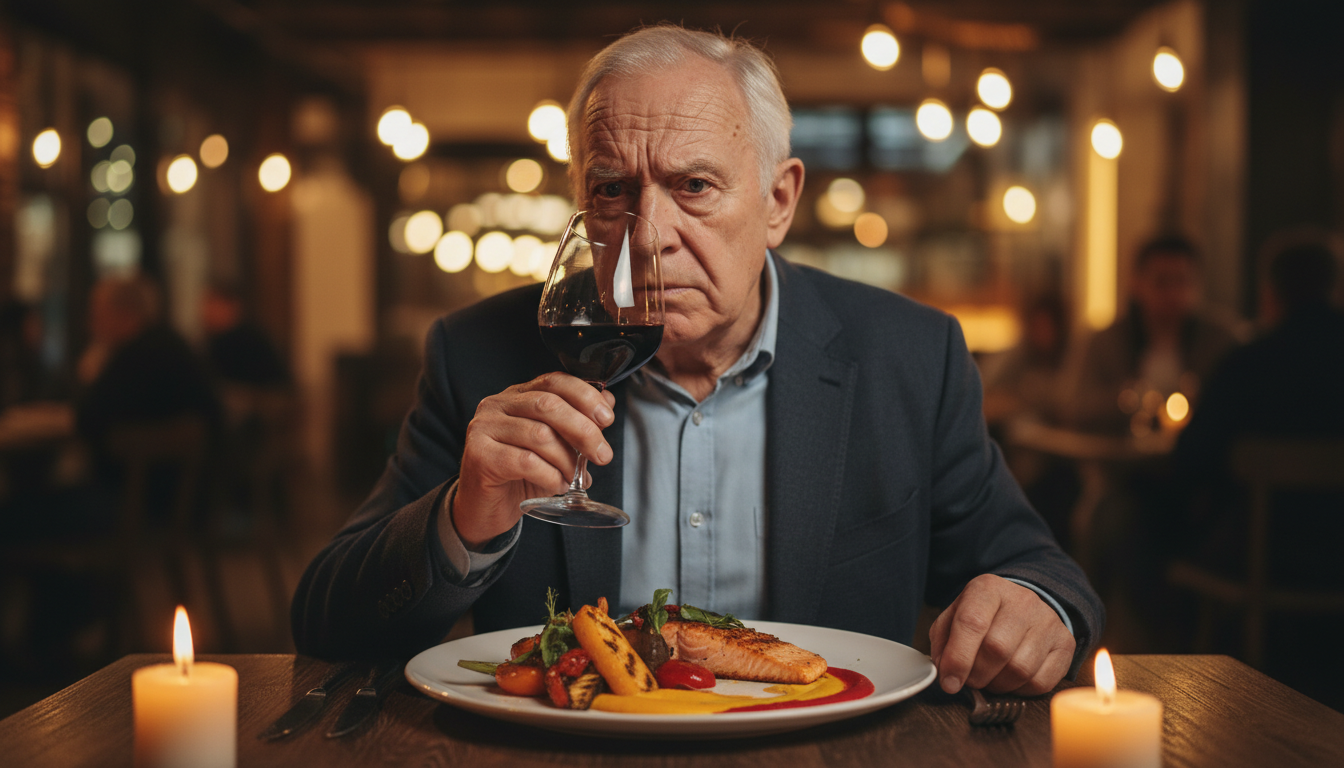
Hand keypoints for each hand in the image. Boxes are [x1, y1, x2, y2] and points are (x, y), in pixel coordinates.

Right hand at [449, 373, 615, 548]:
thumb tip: (607, 402)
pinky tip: (556, 485)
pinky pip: (526, 462)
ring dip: (567, 460)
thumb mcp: (554, 447)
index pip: (554, 381)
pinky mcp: (480, 456)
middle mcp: (497, 405)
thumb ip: (577, 423)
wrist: (484, 509)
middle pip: (548, 405)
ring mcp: (484, 429)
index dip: (585, 396)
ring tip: (573, 477)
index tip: (606, 418)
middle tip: (602, 455)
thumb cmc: (519, 475)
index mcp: (516, 396)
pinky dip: (550, 476)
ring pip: (540, 435)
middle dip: (583, 430)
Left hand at [928, 574, 1074, 695]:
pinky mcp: (1065, 644)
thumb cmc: (983, 615)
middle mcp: (1022, 601)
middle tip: (970, 680)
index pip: (972, 623)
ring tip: (989, 678)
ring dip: (998, 685)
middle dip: (977, 675)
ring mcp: (1048, 621)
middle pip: (997, 649)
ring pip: (1020, 669)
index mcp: (987, 589)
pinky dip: (1020, 690)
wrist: (1023, 605)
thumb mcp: (954, 617)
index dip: (958, 658)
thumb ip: (943, 642)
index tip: (950, 682)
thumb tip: (945, 673)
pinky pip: (1041, 682)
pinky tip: (1010, 679)